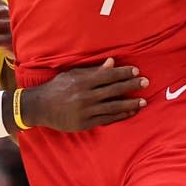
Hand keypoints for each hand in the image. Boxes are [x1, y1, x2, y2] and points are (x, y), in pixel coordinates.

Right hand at [21, 58, 147, 130]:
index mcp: (82, 81)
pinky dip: (120, 116)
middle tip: (146, 82)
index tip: (136, 71)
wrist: (40, 107)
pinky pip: (107, 119)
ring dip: (130, 104)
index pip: (108, 75)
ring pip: (113, 106)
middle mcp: (85, 95)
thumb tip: (112, 62)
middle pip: (113, 90)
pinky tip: (130, 112)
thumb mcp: (73, 74)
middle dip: (131, 85)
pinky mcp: (85, 123)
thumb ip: (93, 70)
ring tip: (143, 101)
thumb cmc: (57, 87)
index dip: (123, 73)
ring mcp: (85, 111)